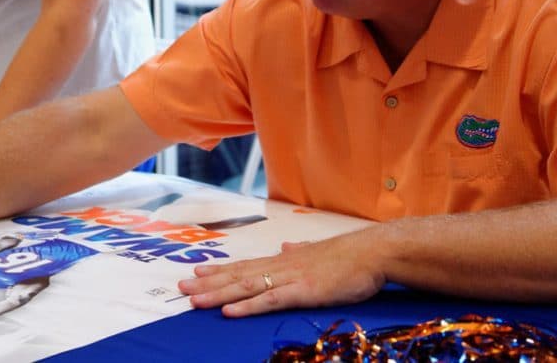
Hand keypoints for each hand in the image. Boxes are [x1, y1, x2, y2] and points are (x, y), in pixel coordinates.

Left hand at [177, 228, 384, 316]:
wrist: (374, 252)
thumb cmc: (352, 256)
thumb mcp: (320, 251)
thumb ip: (302, 250)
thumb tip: (289, 245)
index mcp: (286, 259)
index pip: (246, 265)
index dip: (220, 269)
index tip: (196, 271)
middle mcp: (282, 265)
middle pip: (239, 275)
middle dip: (209, 282)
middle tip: (181, 287)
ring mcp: (291, 278)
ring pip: (247, 287)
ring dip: (218, 293)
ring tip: (194, 299)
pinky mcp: (303, 292)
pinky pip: (269, 300)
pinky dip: (247, 306)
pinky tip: (229, 311)